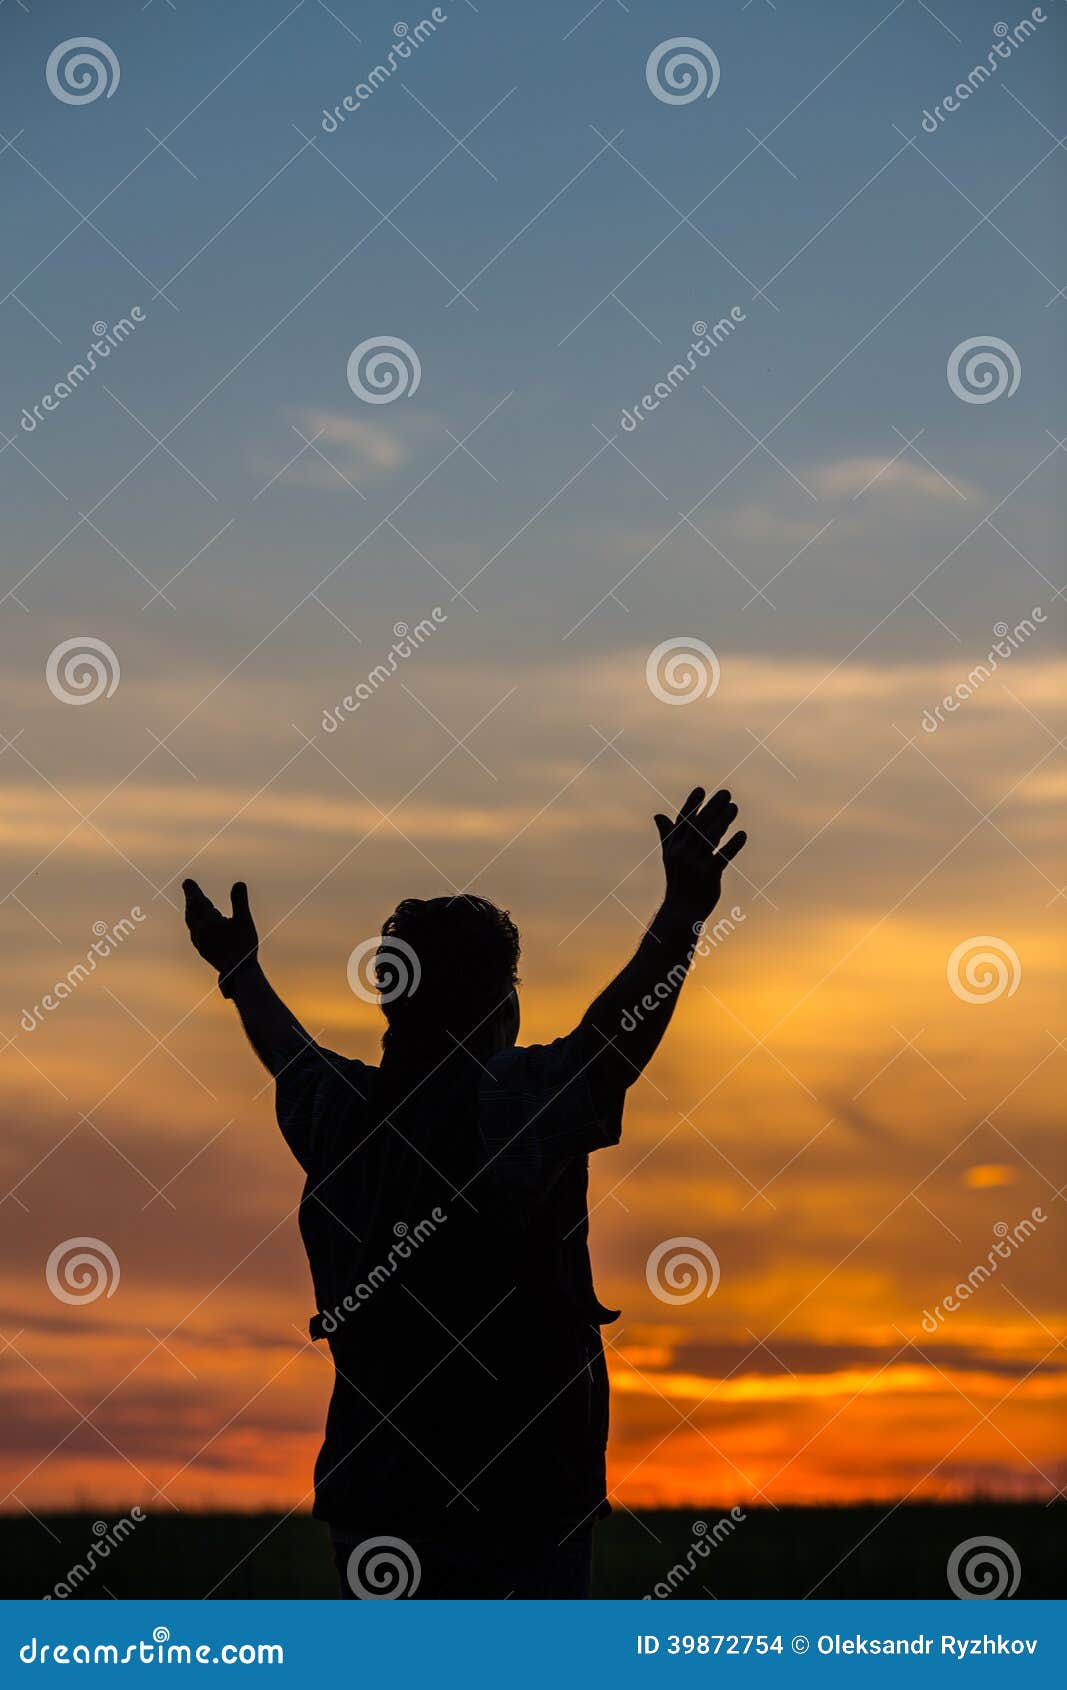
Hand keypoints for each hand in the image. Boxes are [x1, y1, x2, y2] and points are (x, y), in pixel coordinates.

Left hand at [182, 879, 257, 984]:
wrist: (238, 972)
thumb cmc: (243, 945)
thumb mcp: (245, 921)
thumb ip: (240, 901)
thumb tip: (239, 883)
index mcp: (208, 921)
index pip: (198, 901)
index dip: (193, 890)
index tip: (187, 882)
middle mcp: (200, 931)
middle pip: (192, 911)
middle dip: (190, 899)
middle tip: (188, 887)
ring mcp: (200, 942)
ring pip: (191, 922)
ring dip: (191, 911)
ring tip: (191, 905)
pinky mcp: (203, 951)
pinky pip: (194, 932)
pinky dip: (194, 923)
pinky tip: (198, 927)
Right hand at [653, 787, 746, 920]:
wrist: (681, 911)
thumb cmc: (678, 881)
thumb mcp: (669, 856)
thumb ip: (667, 834)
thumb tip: (658, 815)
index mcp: (673, 846)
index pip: (682, 821)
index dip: (692, 805)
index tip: (701, 789)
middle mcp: (682, 853)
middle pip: (698, 825)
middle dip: (712, 807)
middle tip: (726, 793)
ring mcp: (695, 864)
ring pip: (710, 837)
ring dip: (723, 820)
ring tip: (734, 807)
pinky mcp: (708, 876)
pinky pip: (722, 857)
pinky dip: (732, 845)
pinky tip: (742, 834)